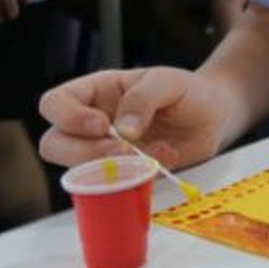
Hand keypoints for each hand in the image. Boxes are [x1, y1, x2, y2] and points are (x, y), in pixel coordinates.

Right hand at [37, 67, 226, 170]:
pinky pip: (113, 186)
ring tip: (145, 155)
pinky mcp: (124, 174)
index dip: (67, 117)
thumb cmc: (186, 91)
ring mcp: (105, 152)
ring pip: (76, 171)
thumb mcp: (167, 81)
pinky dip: (136, 178)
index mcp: (96, 93)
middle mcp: (92, 124)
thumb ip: (143, 99)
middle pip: (53, 143)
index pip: (54, 103)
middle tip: (122, 149)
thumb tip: (123, 129)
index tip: (101, 124)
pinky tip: (164, 158)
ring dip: (107, 169)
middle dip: (83, 151)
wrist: (215, 114)